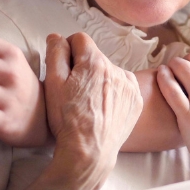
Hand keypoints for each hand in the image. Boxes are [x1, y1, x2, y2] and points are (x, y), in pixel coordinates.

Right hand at [44, 33, 142, 188]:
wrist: (89, 153)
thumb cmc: (67, 120)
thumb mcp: (52, 84)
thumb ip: (55, 53)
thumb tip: (57, 36)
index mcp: (94, 62)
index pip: (80, 39)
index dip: (68, 50)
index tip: (64, 68)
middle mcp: (116, 68)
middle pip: (95, 57)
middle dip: (83, 67)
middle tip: (74, 91)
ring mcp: (129, 85)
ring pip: (109, 71)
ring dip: (100, 79)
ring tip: (89, 102)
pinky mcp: (136, 100)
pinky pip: (123, 86)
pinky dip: (114, 92)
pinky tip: (103, 108)